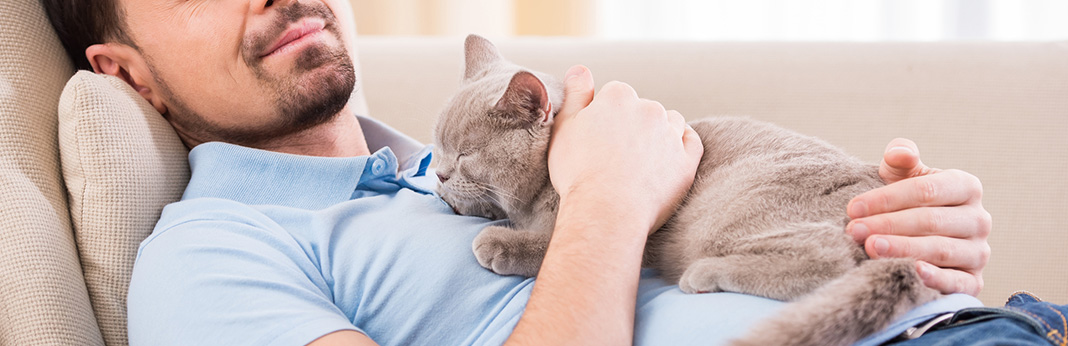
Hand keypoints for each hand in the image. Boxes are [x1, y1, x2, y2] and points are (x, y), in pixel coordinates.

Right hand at [548, 65, 703, 233]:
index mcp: (619, 96)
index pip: (615, 95)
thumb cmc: (579, 172)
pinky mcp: (686, 161)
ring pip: (670, 122)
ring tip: (640, 159)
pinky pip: (692, 143)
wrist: (605, 212)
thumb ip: (576, 94)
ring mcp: (671, 135)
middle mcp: (649, 109)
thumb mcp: (564, 128)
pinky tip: (668, 157)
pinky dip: (682, 145)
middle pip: (643, 108)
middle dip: (633, 124)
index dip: (605, 116)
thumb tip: (581, 69)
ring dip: (659, 133)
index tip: (597, 137)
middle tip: (615, 154)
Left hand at [846, 138, 990, 295]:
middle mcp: (978, 219)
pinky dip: (937, 279)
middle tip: (854, 230)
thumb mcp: (903, 175)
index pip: (926, 190)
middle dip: (887, 225)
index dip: (887, 198)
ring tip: (870, 247)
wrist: (918, 238)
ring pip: (940, 250)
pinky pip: (958, 283)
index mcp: (966, 186)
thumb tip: (899, 153)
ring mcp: (978, 251)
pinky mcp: (973, 281)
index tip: (853, 208)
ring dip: (902, 249)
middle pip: (930, 221)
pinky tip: (913, 271)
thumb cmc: (908, 202)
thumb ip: (900, 158)